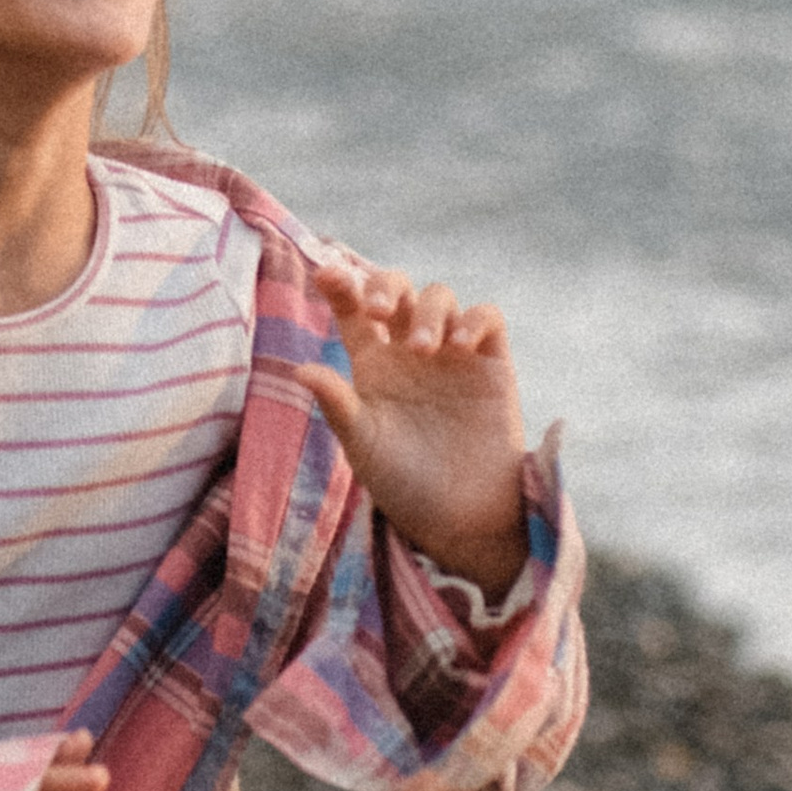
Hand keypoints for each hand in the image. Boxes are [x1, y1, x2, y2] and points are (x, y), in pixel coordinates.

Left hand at [284, 253, 556, 603]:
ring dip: (427, 311)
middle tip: (377, 309)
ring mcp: (452, 353)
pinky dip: (473, 320)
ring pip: (440, 297)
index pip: (353, 312)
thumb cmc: (402, 482)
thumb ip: (337, 404)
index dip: (341, 287)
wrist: (459, 515)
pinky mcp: (492, 364)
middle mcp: (410, 350)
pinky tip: (457, 345)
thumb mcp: (362, 443)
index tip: (327, 275)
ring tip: (422, 349)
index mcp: (373, 364)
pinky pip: (487, 318)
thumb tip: (299, 370)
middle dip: (384, 285)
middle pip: (396, 290)